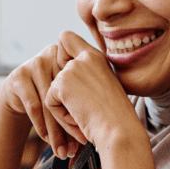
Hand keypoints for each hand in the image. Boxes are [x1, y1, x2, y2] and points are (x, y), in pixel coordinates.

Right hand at [0, 45, 83, 158]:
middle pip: (65, 95)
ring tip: (63, 150)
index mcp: (71, 56)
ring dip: (56, 130)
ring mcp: (34, 63)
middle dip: (72, 124)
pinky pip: (34, 105)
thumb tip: (102, 132)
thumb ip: (84, 100)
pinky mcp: (19, 76)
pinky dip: (42, 125)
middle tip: (80, 145)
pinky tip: (47, 139)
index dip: (86, 110)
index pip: (81, 85)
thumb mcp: (70, 91)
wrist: (20, 92)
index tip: (90, 133)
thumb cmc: (53, 95)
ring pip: (50, 102)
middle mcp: (53, 55)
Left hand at [44, 31, 140, 150]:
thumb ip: (85, 76)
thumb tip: (61, 77)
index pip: (65, 37)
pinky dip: (60, 116)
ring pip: (52, 90)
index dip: (60, 56)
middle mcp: (85, 57)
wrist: (120, 131)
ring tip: (86, 116)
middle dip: (62, 92)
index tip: (71, 77)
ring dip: (64, 108)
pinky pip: (49, 102)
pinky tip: (79, 118)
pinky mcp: (61, 83)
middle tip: (85, 107)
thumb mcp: (103, 88)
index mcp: (96, 56)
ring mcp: (72, 68)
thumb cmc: (115, 117)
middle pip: (54, 67)